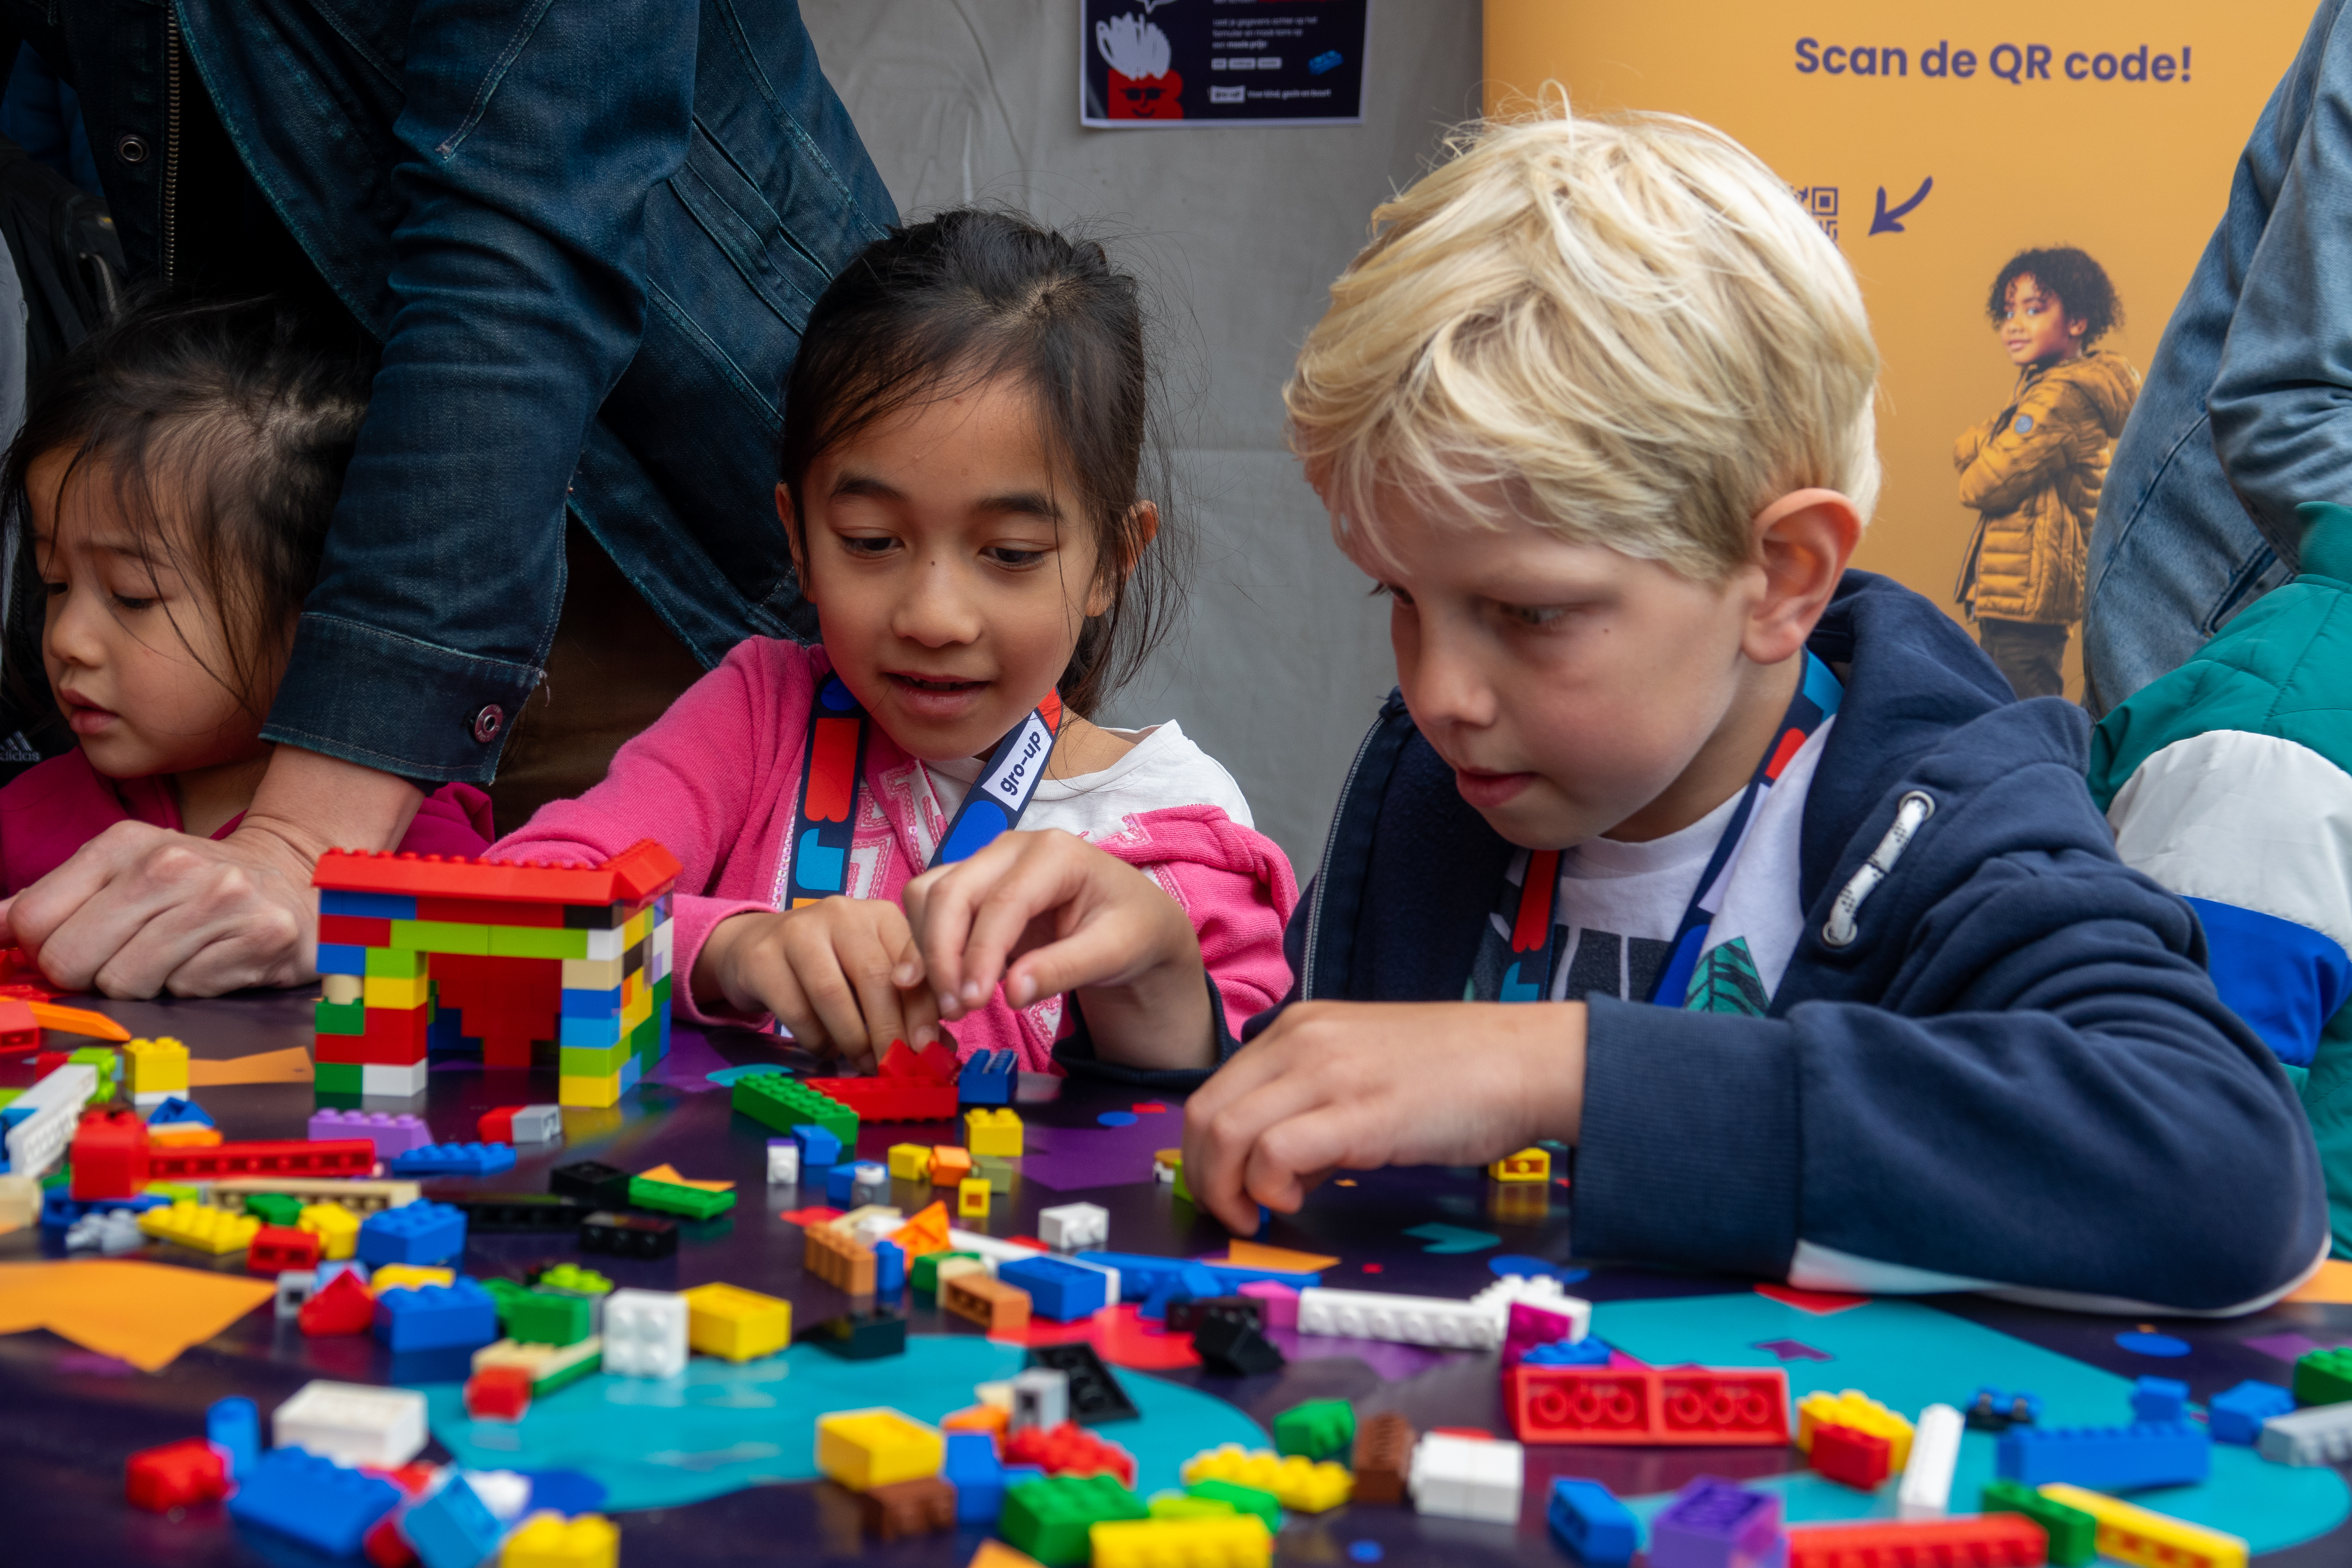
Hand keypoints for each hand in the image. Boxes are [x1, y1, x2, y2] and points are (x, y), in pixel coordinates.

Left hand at [1, 822, 314, 995]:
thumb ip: (54, 900)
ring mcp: (222, 899)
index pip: (35, 920)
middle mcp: (173, 864)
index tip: (73, 949)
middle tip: (128, 957)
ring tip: (177, 955)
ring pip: (127, 984)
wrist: (291, 878)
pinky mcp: (261, 936)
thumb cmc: (195, 884)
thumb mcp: (122, 872)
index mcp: (126, 843)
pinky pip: (186, 992)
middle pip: (73, 961)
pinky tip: (214, 959)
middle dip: (91, 974)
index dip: (43, 952)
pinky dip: (193, 986)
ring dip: (145, 984)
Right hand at [695, 898, 939, 1068]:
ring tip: (864, 1062)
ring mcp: (799, 931)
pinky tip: (827, 1048)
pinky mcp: (764, 957)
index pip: (912, 959)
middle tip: (895, 1066)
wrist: (756, 949)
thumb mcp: (871, 974)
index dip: (923, 1007)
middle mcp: (842, 914)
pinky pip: (796, 1009)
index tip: (927, 1047)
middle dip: (889, 1030)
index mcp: (880, 915)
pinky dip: (817, 1039)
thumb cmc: (829, 966)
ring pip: (833, 993)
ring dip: (853, 1038)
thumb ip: (906, 1004)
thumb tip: (940, 1048)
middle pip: (874, 977)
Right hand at [900, 828, 1212, 1071]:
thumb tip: (1012, 993)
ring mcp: (987, 864)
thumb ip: (1065, 969)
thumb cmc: (1132, 929)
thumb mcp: (1115, 952)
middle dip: (942, 954)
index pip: (1001, 902)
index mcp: (1054, 853)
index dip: (979, 954)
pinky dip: (927, 948)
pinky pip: (931, 910)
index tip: (971, 1003)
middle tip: (955, 1010)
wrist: (1133, 920)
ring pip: (929, 896)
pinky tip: (944, 987)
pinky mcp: (973, 887)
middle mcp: (1011, 848)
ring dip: (927, 950)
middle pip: (950, 892)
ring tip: (949, 1003)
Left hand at [1181, 1000, 1588, 1234]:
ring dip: (1227, 1189)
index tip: (1225, 1187)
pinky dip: (1269, 1188)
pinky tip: (1298, 1200)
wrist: (1524, 1061)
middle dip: (1203, 1176)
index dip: (1205, 1151)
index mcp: (1298, 1028)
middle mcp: (1300, 1041)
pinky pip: (1274, 1153)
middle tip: (1234, 1212)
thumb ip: (1313, 1108)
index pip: (1213, 1091)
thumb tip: (1278, 1167)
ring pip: (1225, 1132)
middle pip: (1203, 1113)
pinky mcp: (1356, 1112)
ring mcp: (1326, 1072)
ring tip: (1261, 1213)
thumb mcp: (1363, 1073)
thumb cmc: (1457, 1073)